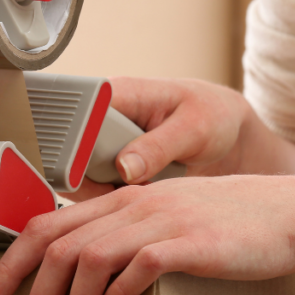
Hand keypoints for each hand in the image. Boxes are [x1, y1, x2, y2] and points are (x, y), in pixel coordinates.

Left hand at [0, 174, 294, 294]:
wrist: (290, 213)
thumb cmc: (226, 220)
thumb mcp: (165, 215)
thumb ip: (123, 231)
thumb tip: (81, 269)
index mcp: (120, 198)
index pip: (44, 225)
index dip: (8, 264)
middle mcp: (132, 204)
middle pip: (56, 248)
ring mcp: (160, 220)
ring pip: (88, 262)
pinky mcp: (190, 243)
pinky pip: (137, 269)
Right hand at [63, 77, 253, 200]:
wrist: (225, 133)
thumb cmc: (212, 115)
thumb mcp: (193, 128)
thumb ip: (158, 147)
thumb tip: (124, 168)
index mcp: (118, 94)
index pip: (76, 115)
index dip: (74, 143)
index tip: (88, 169)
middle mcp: (102, 117)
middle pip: (69, 151)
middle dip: (92, 177)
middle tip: (129, 185)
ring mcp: (103, 144)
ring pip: (77, 176)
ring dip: (104, 192)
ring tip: (143, 188)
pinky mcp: (108, 167)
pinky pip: (92, 189)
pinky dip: (111, 200)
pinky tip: (139, 194)